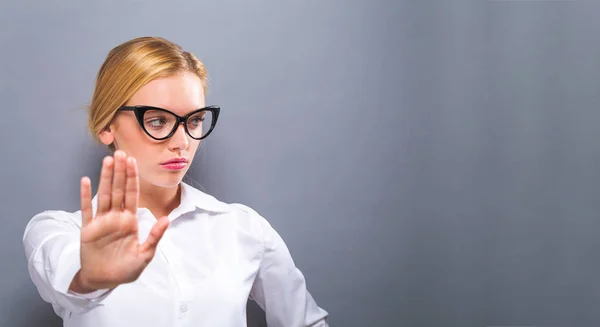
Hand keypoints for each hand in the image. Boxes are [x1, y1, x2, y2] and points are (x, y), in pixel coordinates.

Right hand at [70, 150, 168, 292]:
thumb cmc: (126, 269)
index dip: (132, 178)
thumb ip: (154, 236)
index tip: (133, 161)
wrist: (104, 280)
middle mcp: (116, 217)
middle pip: (118, 190)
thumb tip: (167, 219)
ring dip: (105, 178)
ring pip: (104, 195)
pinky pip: (86, 209)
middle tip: (121, 153)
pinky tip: (85, 180)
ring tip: (107, 161)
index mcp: (130, 221)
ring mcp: (101, 222)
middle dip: (120, 172)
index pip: (132, 194)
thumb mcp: (145, 255)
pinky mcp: (88, 229)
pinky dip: (85, 195)